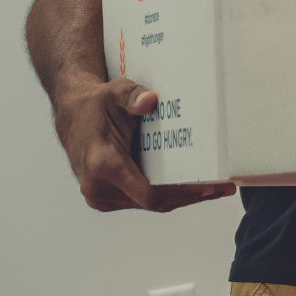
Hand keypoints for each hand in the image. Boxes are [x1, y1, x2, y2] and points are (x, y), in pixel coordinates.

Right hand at [51, 79, 234, 212]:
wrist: (71, 116)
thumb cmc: (95, 105)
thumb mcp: (115, 92)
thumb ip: (132, 95)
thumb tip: (149, 100)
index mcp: (103, 165)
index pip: (150, 193)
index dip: (184, 193)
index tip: (210, 186)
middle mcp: (99, 186)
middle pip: (155, 202)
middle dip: (191, 196)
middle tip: (224, 188)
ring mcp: (100, 195)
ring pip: (150, 204)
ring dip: (181, 197)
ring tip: (215, 188)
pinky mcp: (105, 197)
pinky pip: (141, 200)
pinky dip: (166, 194)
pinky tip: (189, 186)